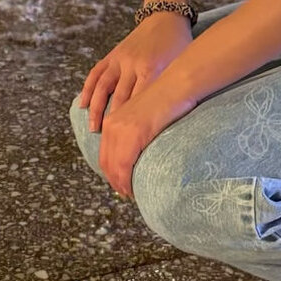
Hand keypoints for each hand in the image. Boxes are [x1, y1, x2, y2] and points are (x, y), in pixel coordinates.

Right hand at [78, 12, 192, 133]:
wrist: (166, 18)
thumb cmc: (178, 47)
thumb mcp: (180, 67)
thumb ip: (172, 92)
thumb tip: (167, 123)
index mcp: (153, 71)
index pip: (139, 107)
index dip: (133, 130)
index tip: (129, 145)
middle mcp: (133, 66)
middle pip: (119, 102)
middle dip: (115, 128)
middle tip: (111, 144)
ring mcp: (120, 60)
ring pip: (103, 89)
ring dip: (96, 111)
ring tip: (94, 131)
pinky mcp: (112, 55)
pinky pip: (96, 74)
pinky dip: (87, 90)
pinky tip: (82, 106)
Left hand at [98, 75, 196, 199]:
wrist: (176, 86)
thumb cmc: (167, 100)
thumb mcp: (144, 116)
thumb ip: (137, 130)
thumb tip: (140, 149)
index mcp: (113, 121)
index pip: (105, 154)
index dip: (111, 172)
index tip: (120, 183)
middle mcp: (112, 126)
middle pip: (106, 163)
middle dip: (114, 181)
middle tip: (127, 193)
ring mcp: (121, 130)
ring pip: (114, 167)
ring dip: (120, 184)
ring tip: (131, 193)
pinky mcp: (133, 135)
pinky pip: (125, 165)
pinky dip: (126, 181)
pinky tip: (134, 188)